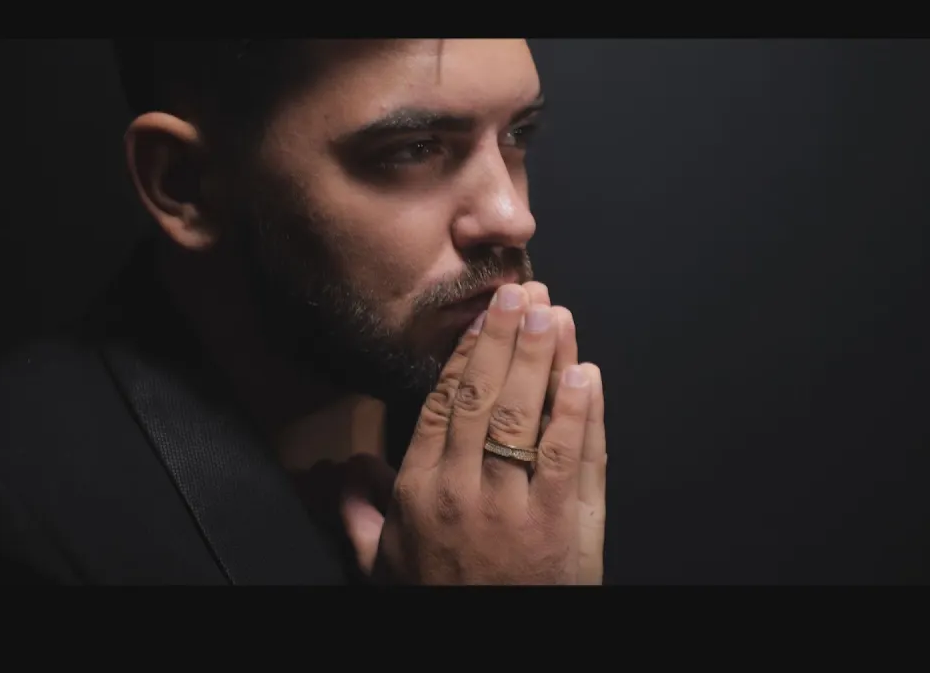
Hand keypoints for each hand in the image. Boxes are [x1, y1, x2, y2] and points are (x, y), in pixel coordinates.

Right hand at [338, 282, 605, 583]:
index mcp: (422, 491)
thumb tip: (341, 469)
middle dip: (508, 338)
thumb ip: (359, 515)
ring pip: (530, 416)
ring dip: (546, 360)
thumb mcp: (383, 568)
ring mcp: (517, 506)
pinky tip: (587, 374)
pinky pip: (571, 456)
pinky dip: (581, 412)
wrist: (495, 653)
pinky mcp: (563, 524)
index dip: (468, 353)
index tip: (483, 316)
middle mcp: (466, 490)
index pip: (446, 403)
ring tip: (556, 315)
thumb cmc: (442, 604)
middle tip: (526, 293)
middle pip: (489, 397)